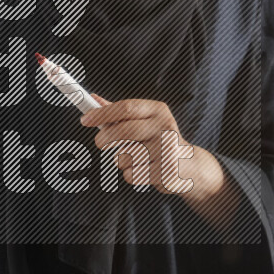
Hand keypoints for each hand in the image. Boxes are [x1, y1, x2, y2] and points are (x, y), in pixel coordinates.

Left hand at [79, 94, 194, 192]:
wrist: (188, 166)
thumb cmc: (158, 140)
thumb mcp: (142, 121)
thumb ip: (117, 112)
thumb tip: (92, 99)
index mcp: (158, 110)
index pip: (126, 107)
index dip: (102, 113)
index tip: (84, 119)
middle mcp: (165, 127)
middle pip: (123, 130)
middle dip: (104, 138)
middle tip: (99, 143)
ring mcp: (167, 150)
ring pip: (124, 156)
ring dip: (122, 160)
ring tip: (137, 158)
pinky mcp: (166, 171)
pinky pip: (131, 174)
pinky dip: (131, 174)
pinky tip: (145, 170)